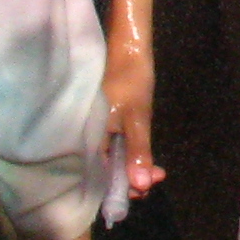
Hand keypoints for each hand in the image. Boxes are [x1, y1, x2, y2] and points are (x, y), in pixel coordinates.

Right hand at [101, 35, 160, 198]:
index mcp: (87, 140)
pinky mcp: (99, 125)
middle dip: (129, 180)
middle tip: (155, 179)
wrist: (127, 49)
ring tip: (154, 171)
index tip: (146, 189)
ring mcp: (92, 132)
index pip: (98, 179)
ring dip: (129, 169)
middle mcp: (84, 140)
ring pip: (107, 161)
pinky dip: (124, 155)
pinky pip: (108, 148)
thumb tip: (142, 186)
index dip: (121, 189)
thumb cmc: (131, 82)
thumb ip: (138, 153)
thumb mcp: (138, 119)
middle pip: (102, 173)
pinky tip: (139, 157)